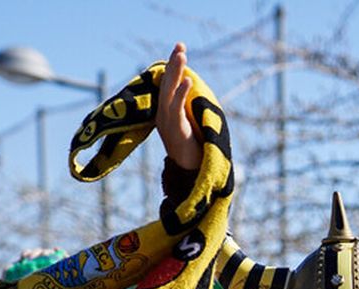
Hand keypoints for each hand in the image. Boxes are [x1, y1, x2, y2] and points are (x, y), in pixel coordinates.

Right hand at [156, 42, 200, 170]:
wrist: (189, 173)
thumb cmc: (192, 150)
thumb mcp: (189, 123)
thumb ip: (188, 109)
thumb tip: (194, 93)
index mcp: (167, 111)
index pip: (168, 84)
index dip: (173, 66)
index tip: (180, 47)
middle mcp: (164, 114)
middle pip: (167, 83)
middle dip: (173, 64)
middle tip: (180, 45)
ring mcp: (168, 122)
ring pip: (169, 92)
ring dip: (176, 73)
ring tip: (182, 55)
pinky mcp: (176, 131)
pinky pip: (176, 109)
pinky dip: (181, 93)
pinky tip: (188, 80)